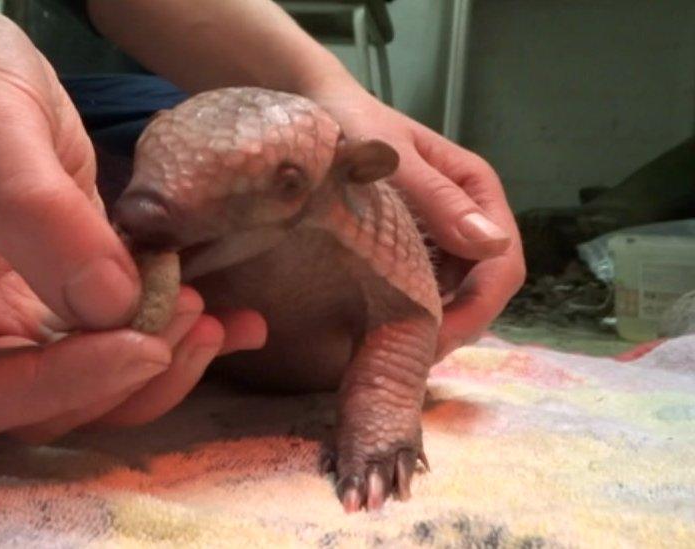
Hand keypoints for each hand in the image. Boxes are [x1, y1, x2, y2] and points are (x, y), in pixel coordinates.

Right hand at [0, 11, 264, 442]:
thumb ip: (38, 213)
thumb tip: (111, 306)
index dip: (54, 387)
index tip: (138, 342)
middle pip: (32, 412)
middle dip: (118, 380)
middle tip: (188, 315)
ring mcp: (5, 328)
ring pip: (82, 396)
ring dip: (156, 372)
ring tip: (211, 317)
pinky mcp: (56, 312)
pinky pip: (113, 352)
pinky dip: (177, 346)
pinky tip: (235, 326)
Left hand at [308, 84, 525, 358]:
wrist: (314, 108)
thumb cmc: (351, 124)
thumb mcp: (390, 158)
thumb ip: (436, 199)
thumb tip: (493, 246)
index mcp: (476, 189)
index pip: (501, 266)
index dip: (475, 311)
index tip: (433, 341)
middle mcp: (468, 214)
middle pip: (485, 289)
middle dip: (456, 326)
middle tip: (408, 357)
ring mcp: (441, 232)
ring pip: (458, 294)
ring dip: (435, 324)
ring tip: (393, 348)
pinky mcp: (413, 245)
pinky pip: (428, 287)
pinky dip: (413, 310)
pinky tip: (382, 325)